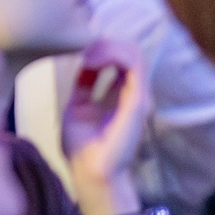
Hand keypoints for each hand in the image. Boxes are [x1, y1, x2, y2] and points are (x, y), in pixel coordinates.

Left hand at [61, 39, 152, 202]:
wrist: (90, 170)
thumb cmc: (82, 146)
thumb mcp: (78, 107)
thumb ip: (83, 87)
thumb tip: (82, 66)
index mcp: (119, 95)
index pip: (119, 59)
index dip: (99, 48)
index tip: (77, 51)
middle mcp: (131, 93)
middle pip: (127, 51)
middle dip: (103, 43)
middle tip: (80, 49)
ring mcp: (136, 95)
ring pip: (133, 52)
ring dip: (106, 46)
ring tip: (87, 55)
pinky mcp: (137, 99)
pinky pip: (133, 63)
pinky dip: (111, 54)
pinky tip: (91, 61)